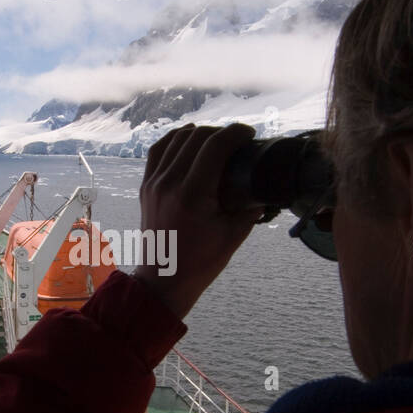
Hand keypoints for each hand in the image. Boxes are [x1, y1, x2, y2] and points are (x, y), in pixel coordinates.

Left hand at [131, 122, 261, 318]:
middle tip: (237, 140)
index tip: (250, 134)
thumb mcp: (234, 234)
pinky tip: (188, 138)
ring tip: (217, 139)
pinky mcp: (146, 187)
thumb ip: (252, 207)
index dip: (236, 133)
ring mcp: (154, 183)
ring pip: (176, 139)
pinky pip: (158, 150)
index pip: (215, 146)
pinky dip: (175, 139)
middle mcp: (169, 183)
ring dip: (199, 133)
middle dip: (221, 132)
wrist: (163, 280)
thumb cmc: (201, 262)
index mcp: (192, 194)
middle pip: (196, 137)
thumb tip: (266, 186)